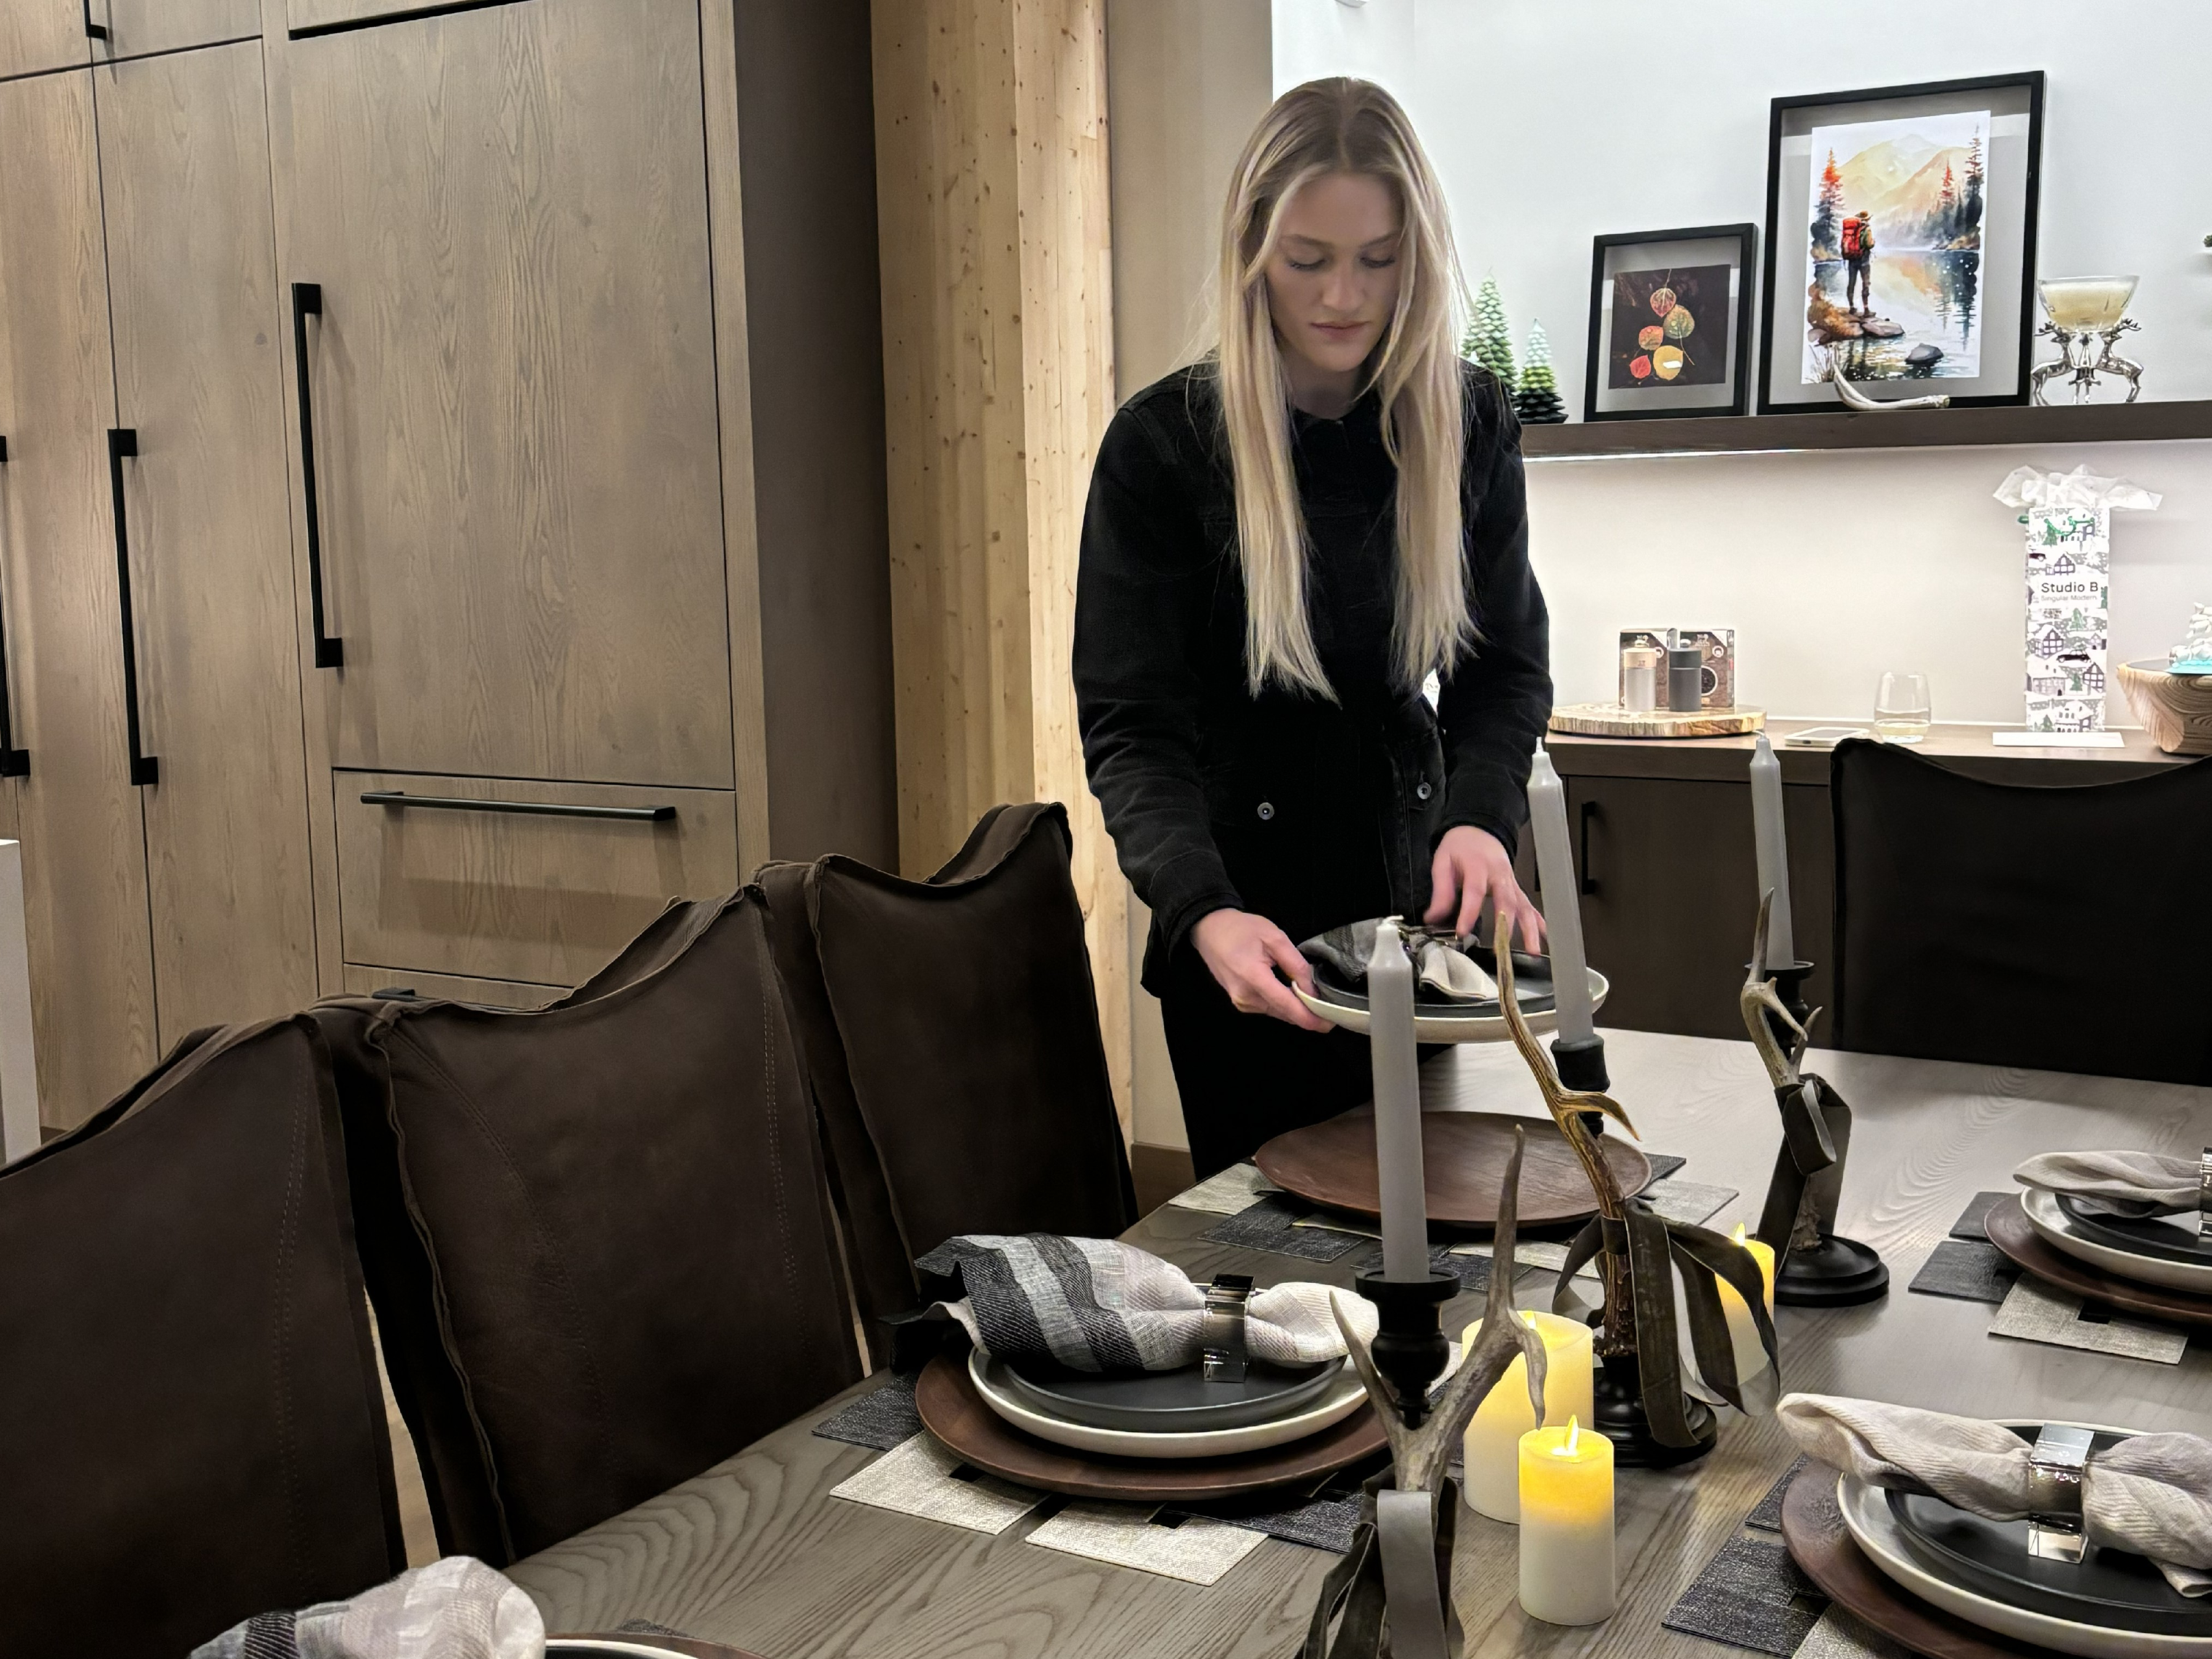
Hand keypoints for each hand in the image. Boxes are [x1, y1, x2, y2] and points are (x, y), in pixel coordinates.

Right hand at [1192, 908, 1331, 1030]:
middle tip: (1328, 1007)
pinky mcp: (1240, 1002)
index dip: (1311, 1018)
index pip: (1288, 1007)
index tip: (1330, 1023)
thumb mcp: (1274, 937)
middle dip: (1307, 1013)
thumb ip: (1295, 965)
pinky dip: (1282, 1003)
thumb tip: (1312, 990)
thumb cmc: (1242, 929)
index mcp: (1254, 978)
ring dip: (1295, 1007)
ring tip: (1311, 996)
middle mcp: (1246, 997)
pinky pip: (1268, 1008)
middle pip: (1285, 1013)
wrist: (1210, 930)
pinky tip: (1290, 991)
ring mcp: (1241, 1002)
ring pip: (1277, 1012)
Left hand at [1424, 824, 1545, 951]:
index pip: (1475, 891)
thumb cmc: (1459, 848)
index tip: (1462, 932)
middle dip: (1505, 927)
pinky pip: (1529, 905)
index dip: (1469, 913)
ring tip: (1532, 951)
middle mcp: (1499, 875)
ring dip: (1529, 929)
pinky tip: (1544, 936)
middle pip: (1506, 901)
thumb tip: (1433, 919)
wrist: (1478, 830)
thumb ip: (1440, 891)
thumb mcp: (1443, 863)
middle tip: (1500, 950)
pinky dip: (1538, 921)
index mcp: (1478, 866)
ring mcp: (1511, 882)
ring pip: (1523, 906)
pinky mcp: (1516, 887)